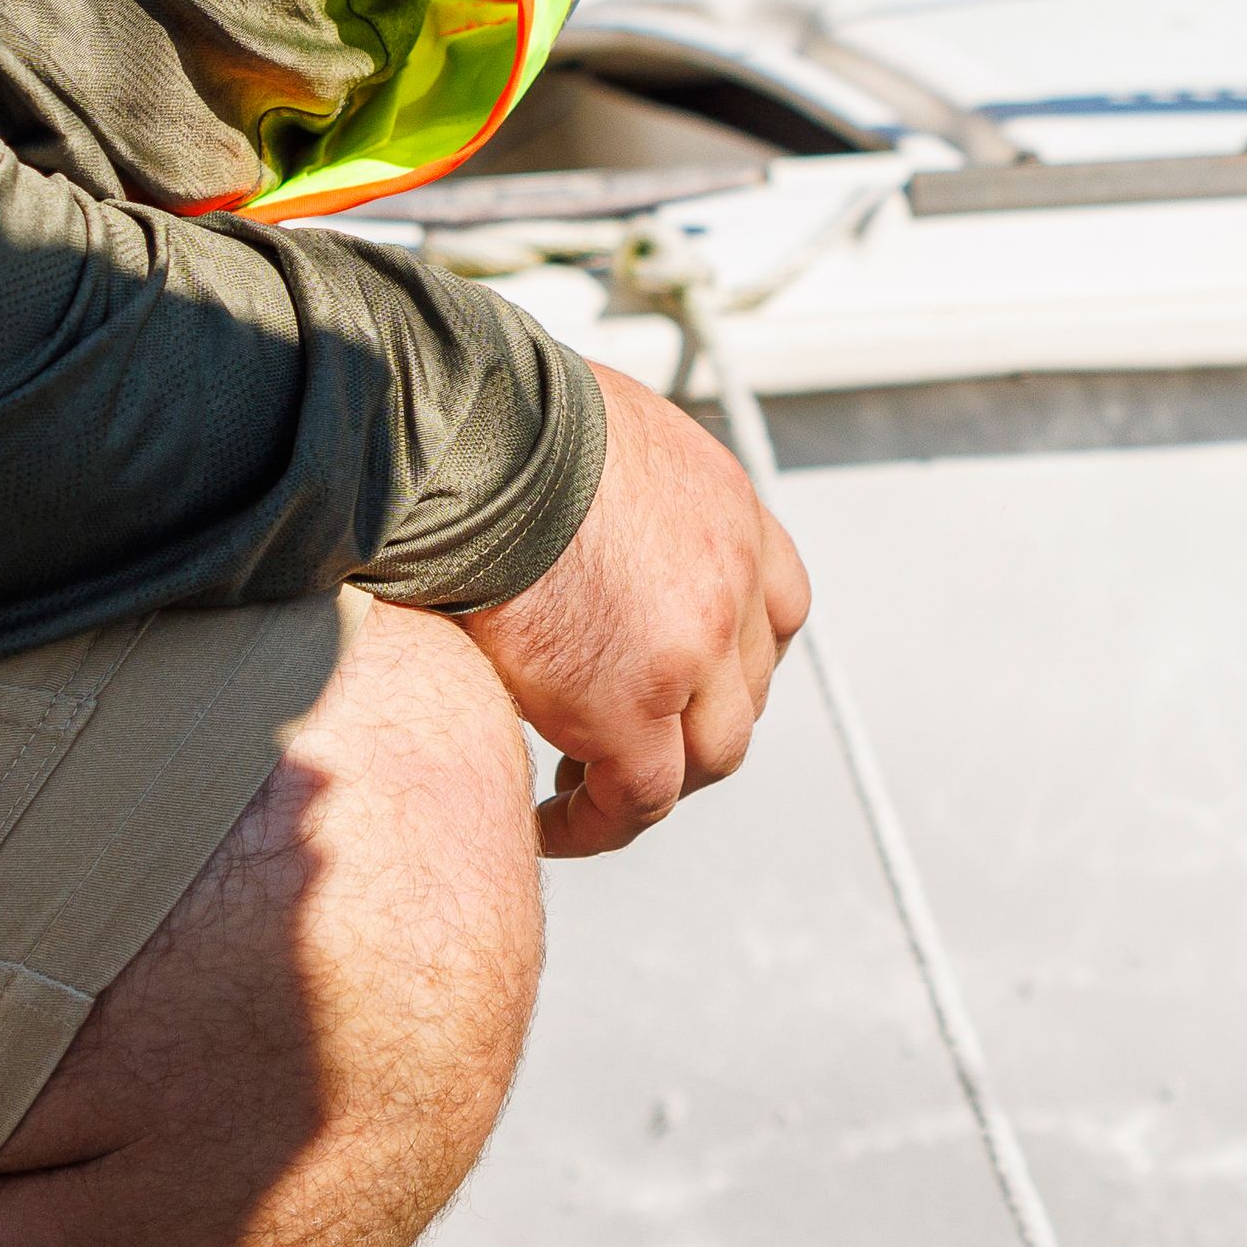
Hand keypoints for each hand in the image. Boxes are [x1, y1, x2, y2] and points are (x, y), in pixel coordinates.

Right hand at [458, 356, 802, 856]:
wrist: (469, 436)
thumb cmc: (495, 420)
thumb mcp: (595, 432)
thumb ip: (613, 490)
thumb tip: (564, 512)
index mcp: (727, 507)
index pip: (776, 606)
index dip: (736, 657)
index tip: (687, 683)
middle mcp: (732, 578)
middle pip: (746, 690)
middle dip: (694, 727)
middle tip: (623, 744)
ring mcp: (693, 650)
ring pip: (707, 757)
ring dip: (654, 782)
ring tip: (582, 793)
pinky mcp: (628, 710)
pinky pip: (635, 801)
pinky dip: (597, 825)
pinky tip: (551, 826)